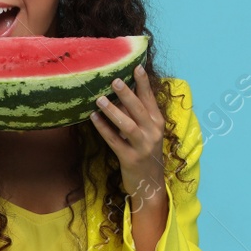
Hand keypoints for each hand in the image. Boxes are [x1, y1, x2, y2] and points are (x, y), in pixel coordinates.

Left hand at [90, 64, 165, 206]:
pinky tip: (93, 118)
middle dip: (127, 95)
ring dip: (112, 111)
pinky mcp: (130, 158)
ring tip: (99, 100)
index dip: (143, 83)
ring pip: (127, 125)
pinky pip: (114, 141)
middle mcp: (153, 133)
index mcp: (158, 123)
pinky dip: (103, 128)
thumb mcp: (147, 132)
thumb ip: (137, 115)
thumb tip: (119, 94)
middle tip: (114, 81)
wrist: (150, 183)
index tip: (136, 67)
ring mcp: (142, 146)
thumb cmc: (145, 151)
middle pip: (139, 110)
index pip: (150, 99)